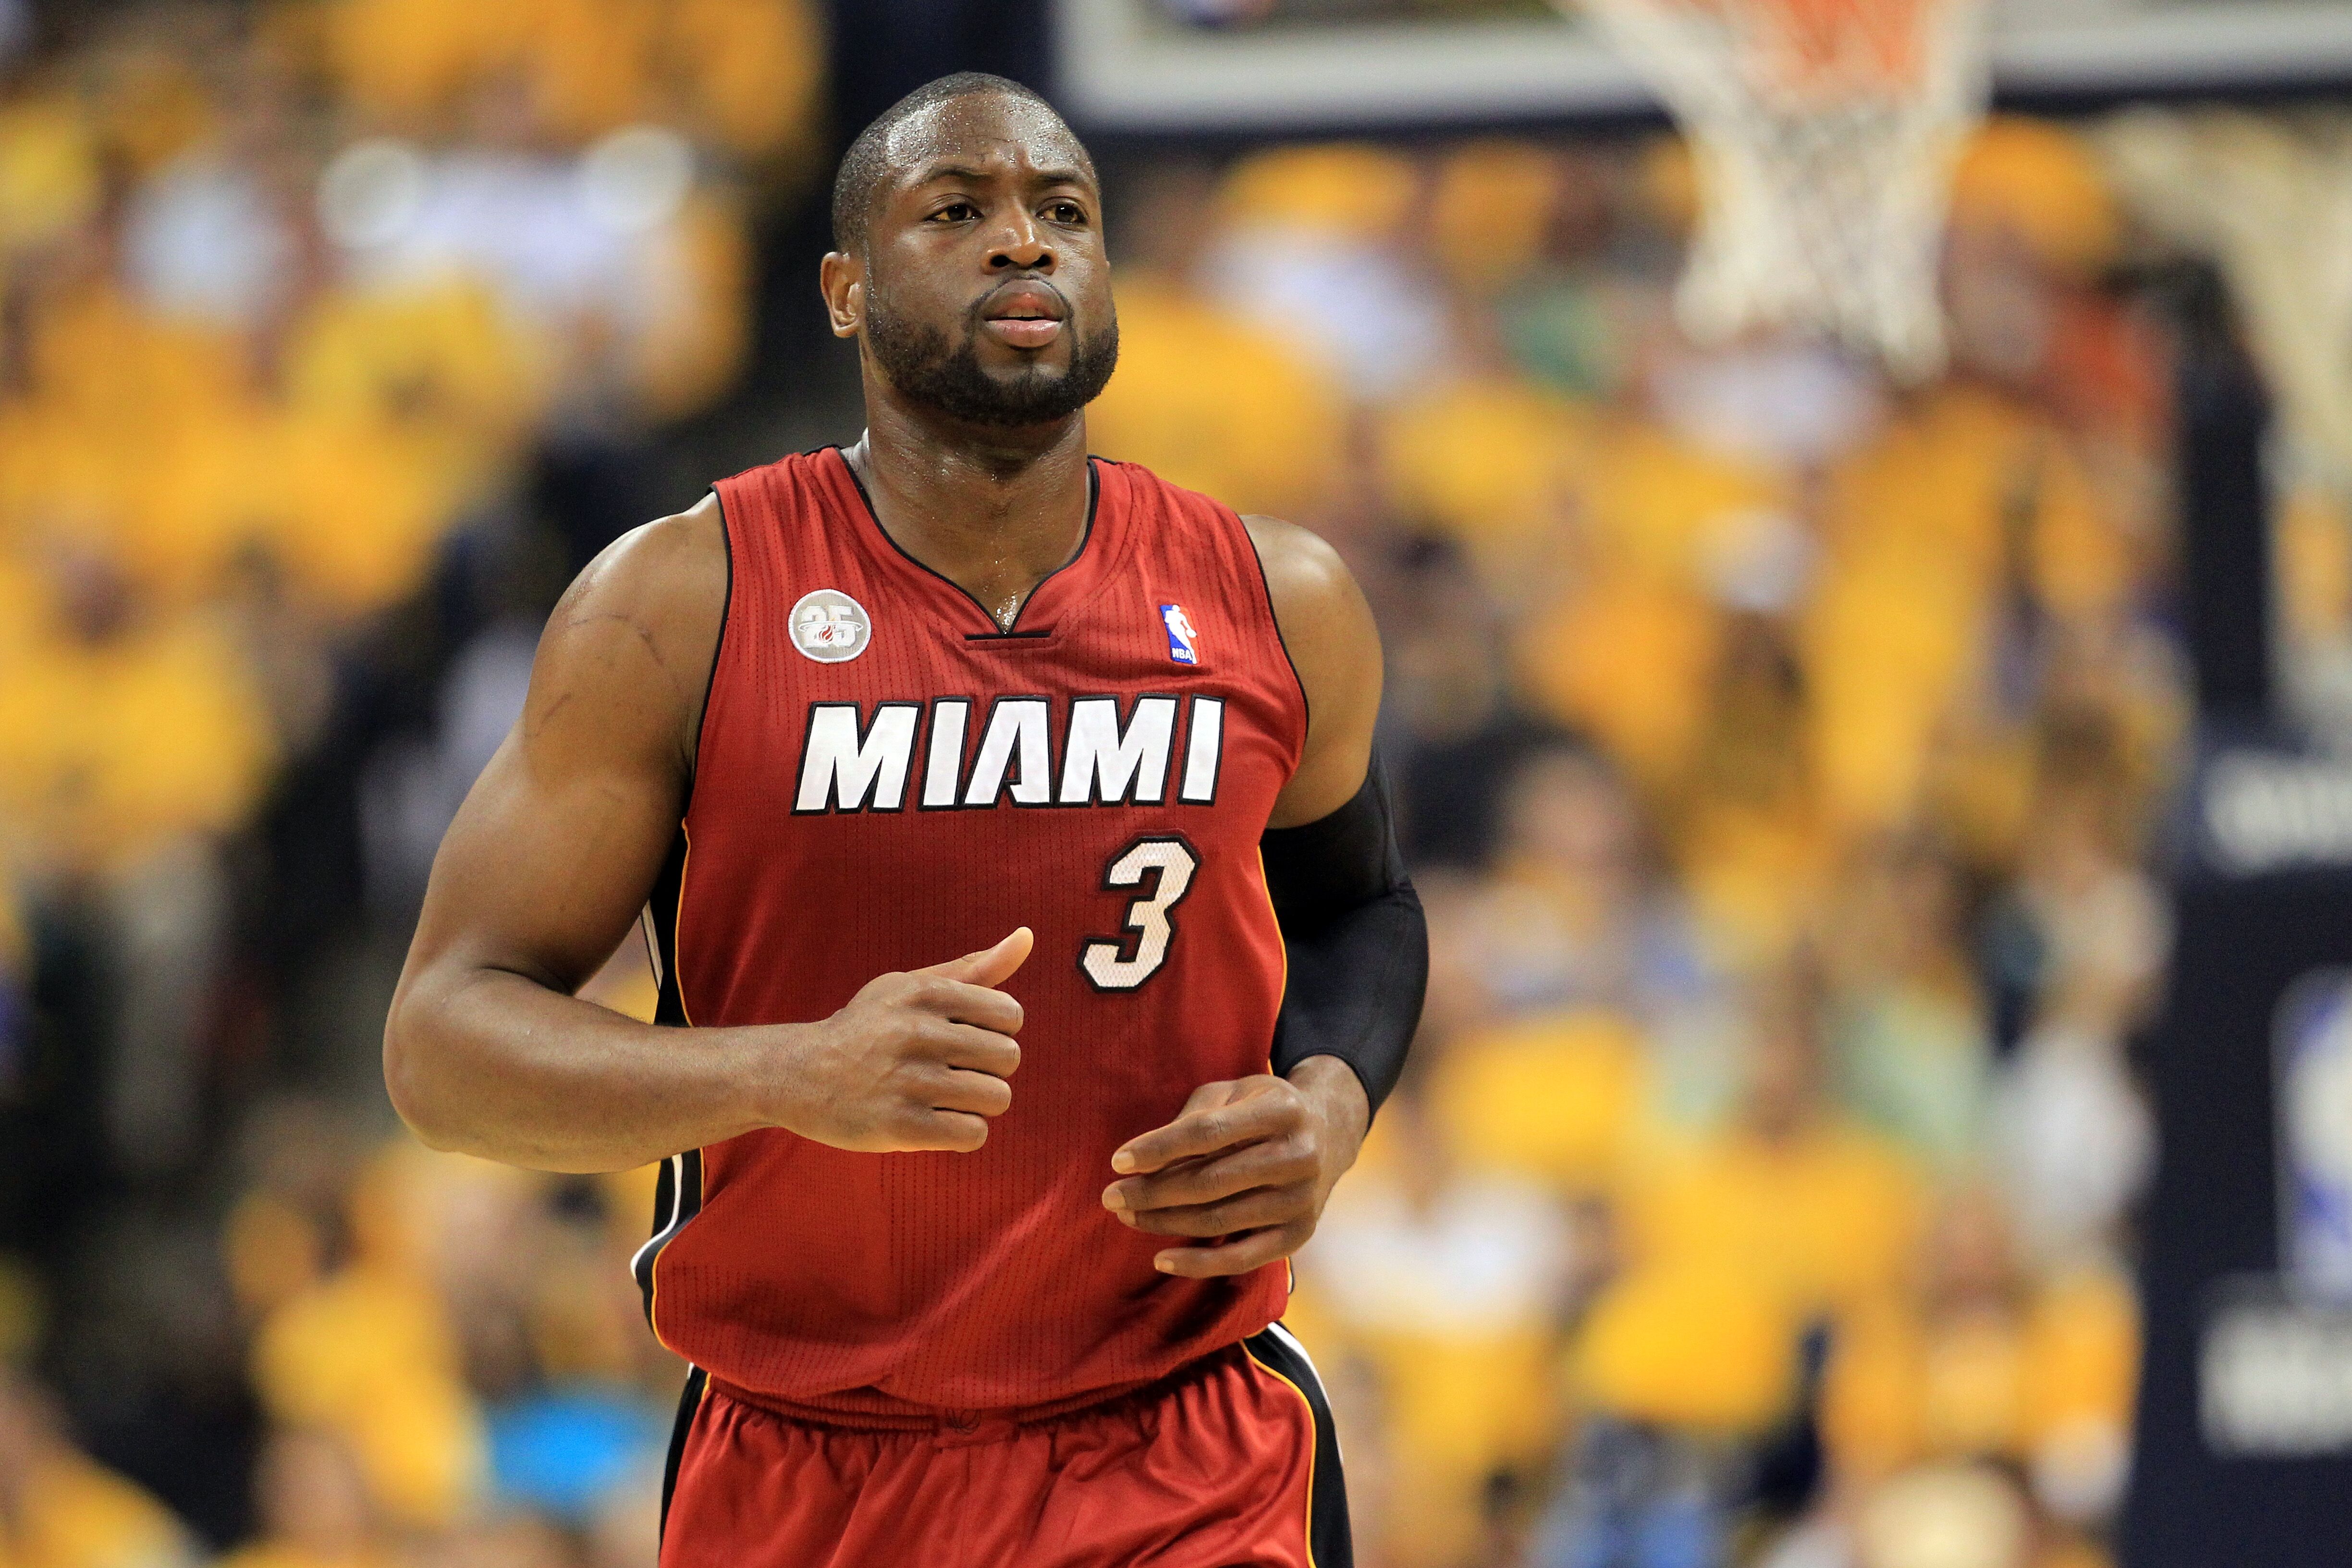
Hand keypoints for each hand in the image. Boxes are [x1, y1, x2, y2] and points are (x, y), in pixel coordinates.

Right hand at [777, 928, 1030, 1152]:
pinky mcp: (901, 1126)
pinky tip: (936, 1123)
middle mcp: (918, 1033)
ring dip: (977, 1104)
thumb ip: (974, 968)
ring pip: (996, 1097)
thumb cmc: (868, 1028)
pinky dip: (963, 1133)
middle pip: (1009, 1058)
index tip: (965, 1038)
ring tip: (944, 1098)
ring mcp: (909, 1081)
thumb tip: (1028, 936)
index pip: (1010, 1015)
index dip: (995, 1032)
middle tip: (953, 1071)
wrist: (798, 1074)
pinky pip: (973, 1134)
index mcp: (925, 993)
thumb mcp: (911, 986)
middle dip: (988, 1069)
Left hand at [1101, 1057, 1369, 1277]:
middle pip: (1210, 1181)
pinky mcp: (1299, 1235)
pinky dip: (1199, 1264)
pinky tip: (1162, 1259)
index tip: (1118, 1161)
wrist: (1328, 1133)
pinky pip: (1242, 1258)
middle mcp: (1299, 1156)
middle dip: (1153, 1192)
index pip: (1208, 1133)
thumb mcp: (1234, 1092)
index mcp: (1282, 1110)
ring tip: (1128, 1216)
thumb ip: (1194, 1118)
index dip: (1159, 1148)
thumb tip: (1142, 1161)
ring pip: (1219, 1220)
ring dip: (1165, 1222)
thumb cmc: (1261, 1109)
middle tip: (1111, 1196)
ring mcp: (1302, 1200)